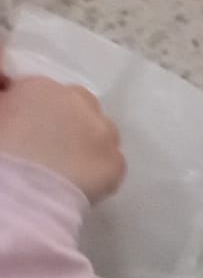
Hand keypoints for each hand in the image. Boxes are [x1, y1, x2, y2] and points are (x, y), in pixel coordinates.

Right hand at [0, 74, 124, 201]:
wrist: (22, 190)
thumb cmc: (2, 149)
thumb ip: (8, 100)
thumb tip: (12, 94)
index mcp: (44, 88)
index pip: (48, 92)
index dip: (40, 112)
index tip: (31, 128)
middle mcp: (80, 104)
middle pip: (82, 106)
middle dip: (71, 122)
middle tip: (55, 145)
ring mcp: (103, 133)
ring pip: (103, 133)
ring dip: (91, 143)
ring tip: (72, 165)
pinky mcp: (117, 164)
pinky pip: (113, 163)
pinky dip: (101, 170)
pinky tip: (83, 182)